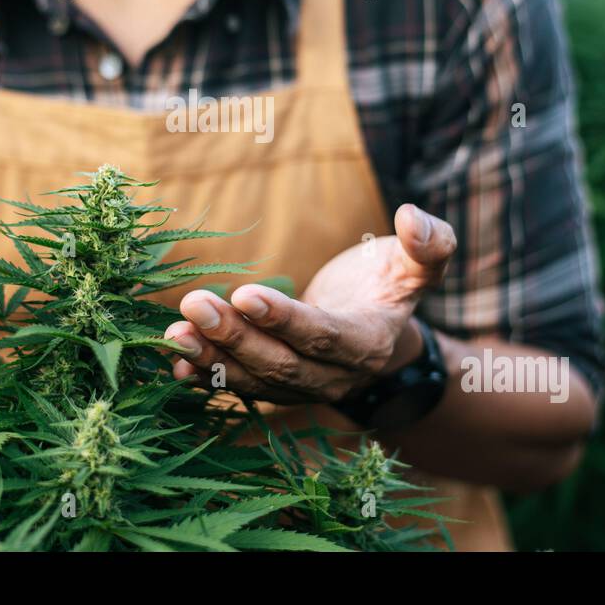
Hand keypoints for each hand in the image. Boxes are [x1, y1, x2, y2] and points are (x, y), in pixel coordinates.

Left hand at [165, 204, 455, 403]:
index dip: (286, 319)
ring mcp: (301, 388)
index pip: (323, 335)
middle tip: (195, 304)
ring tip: (175, 334)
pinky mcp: (273, 386)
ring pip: (254, 379)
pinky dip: (205, 376)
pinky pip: (238, 387)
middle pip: (281, 362)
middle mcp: (333, 376)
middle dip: (236, 336)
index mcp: (368, 342)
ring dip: (212, 358)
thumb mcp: (419, 265)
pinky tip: (175, 360)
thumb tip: (412, 216)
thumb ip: (429, 245)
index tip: (245, 294)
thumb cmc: (390, 287)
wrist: (379, 336)